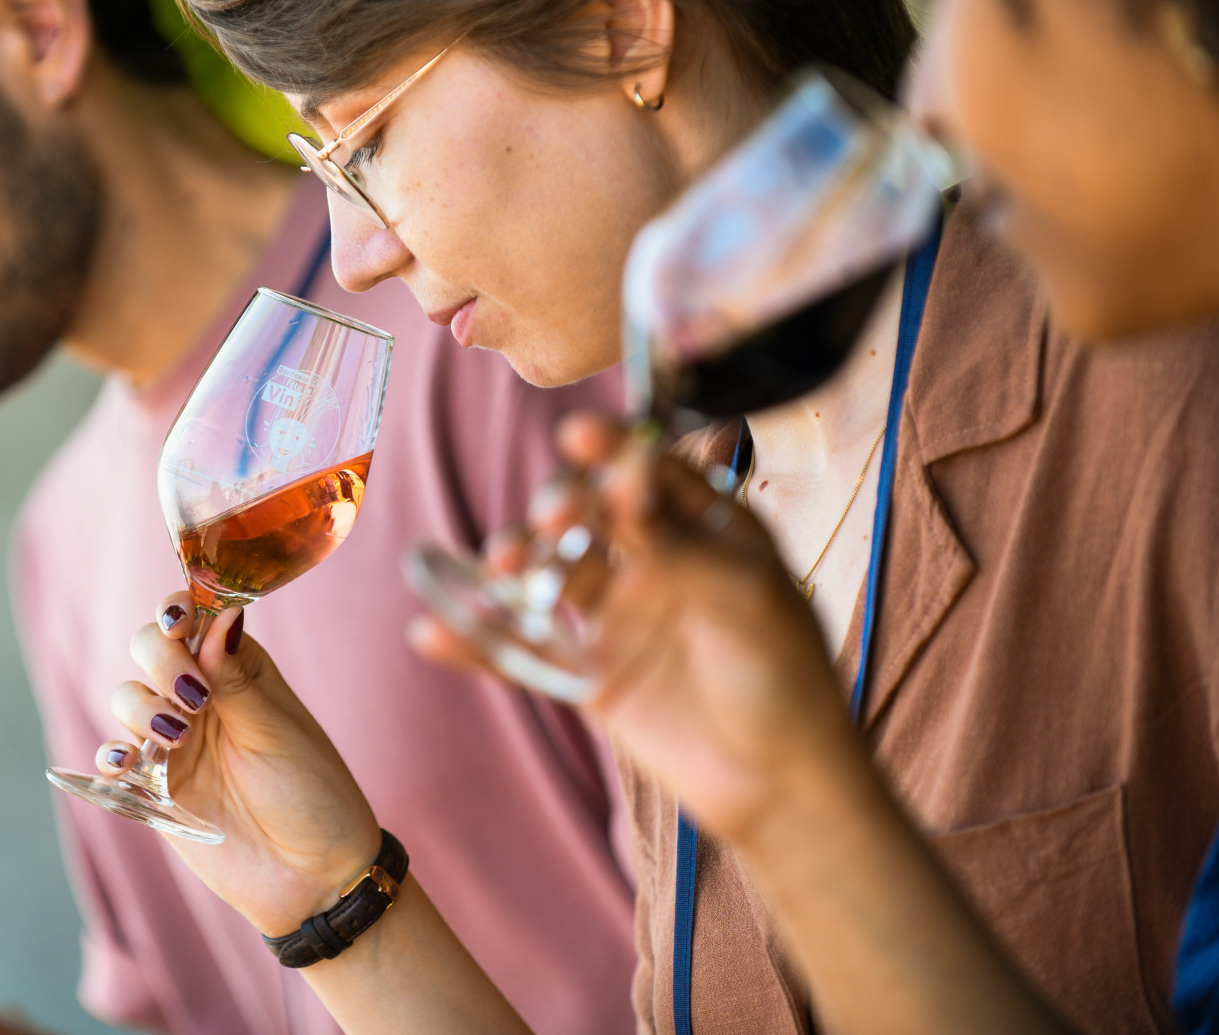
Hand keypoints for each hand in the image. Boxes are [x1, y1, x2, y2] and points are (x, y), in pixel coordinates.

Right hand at [94, 596, 380, 936]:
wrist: (314, 875)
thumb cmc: (311, 792)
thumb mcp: (276, 729)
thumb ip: (234, 676)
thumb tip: (219, 611)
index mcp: (237, 667)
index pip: (192, 618)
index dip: (177, 611)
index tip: (180, 622)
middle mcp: (201, 696)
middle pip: (149, 648)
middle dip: (158, 659)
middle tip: (192, 694)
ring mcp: (175, 741)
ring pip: (126, 697)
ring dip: (139, 707)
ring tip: (174, 738)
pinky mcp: (155, 789)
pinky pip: (114, 759)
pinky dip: (111, 754)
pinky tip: (126, 763)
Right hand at [411, 411, 862, 843]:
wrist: (782, 782)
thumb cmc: (786, 675)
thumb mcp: (746, 597)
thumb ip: (679, 543)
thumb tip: (623, 481)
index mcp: (702, 528)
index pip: (646, 471)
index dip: (612, 450)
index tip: (578, 436)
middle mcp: (652, 561)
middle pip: (586, 515)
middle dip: (561, 506)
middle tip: (554, 517)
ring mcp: (615, 617)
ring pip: (547, 574)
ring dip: (517, 561)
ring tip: (503, 564)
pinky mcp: (587, 674)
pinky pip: (523, 651)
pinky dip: (477, 642)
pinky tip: (432, 631)